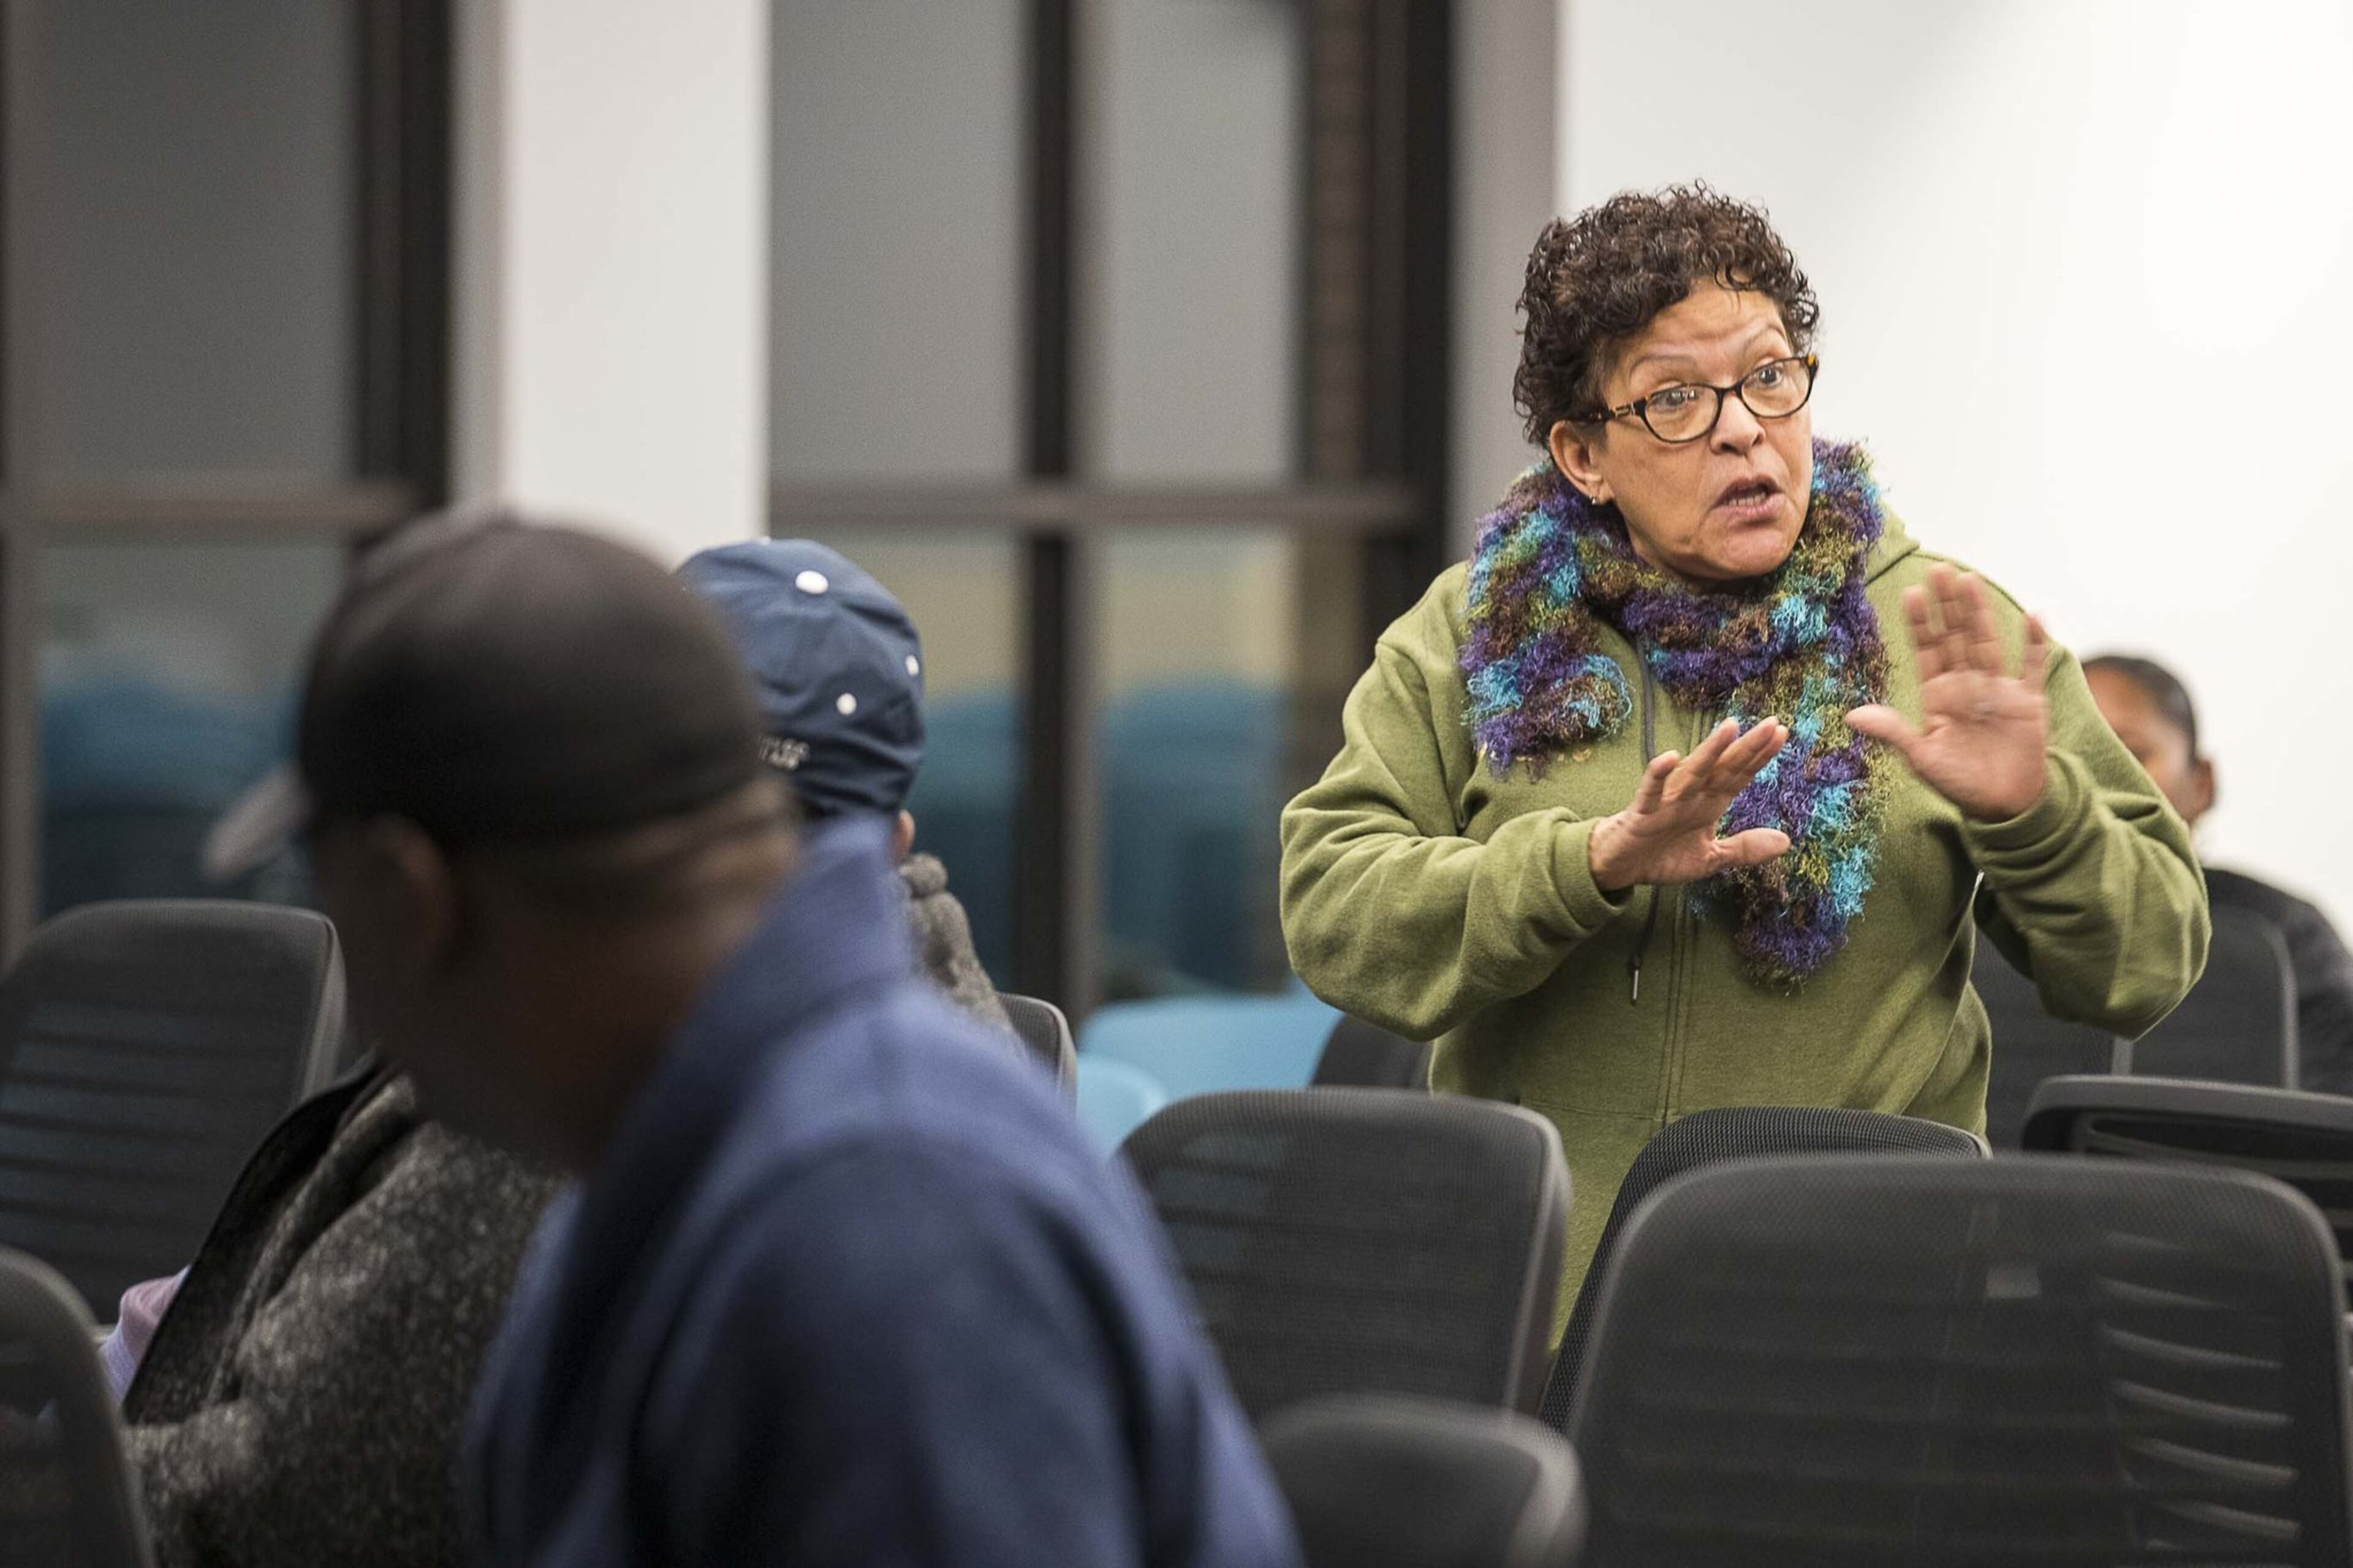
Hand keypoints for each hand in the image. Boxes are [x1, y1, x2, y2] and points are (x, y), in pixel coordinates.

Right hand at [1588, 717, 1791, 891]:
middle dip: (1746, 747)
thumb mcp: (1710, 858)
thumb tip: (1786, 841)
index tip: (1782, 734)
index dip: (1759, 757)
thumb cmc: (1662, 856)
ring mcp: (1666, 802)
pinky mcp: (1642, 814)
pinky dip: (1658, 776)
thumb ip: (1745, 848)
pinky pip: (1650, 792)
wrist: (1620, 867)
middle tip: (1772, 724)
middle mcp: (1691, 797)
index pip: (1738, 776)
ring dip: (1710, 751)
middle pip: (1723, 768)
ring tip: (1730, 728)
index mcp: (1708, 805)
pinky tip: (1670, 758)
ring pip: (1692, 773)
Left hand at [1847, 566, 2049, 820]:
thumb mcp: (1922, 758)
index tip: (1910, 593)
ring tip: (1969, 580)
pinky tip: (2035, 616)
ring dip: (1979, 612)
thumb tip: (1851, 716)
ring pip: (1987, 642)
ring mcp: (1998, 690)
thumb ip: (1893, 732)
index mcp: (1939, 696)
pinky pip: (2033, 666)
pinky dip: (2036, 644)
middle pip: (1956, 637)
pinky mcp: (2028, 701)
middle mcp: (1967, 686)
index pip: (1927, 651)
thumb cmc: (1959, 783)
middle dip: (1947, 606)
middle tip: (1939, 570)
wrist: (2003, 805)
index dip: (1919, 623)